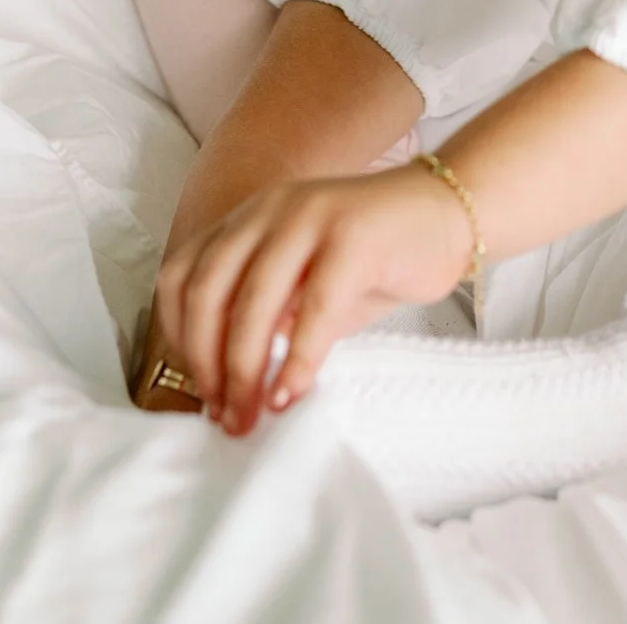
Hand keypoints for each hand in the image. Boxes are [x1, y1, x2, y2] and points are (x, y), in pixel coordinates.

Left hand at [154, 162, 472, 434]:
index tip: (202, 392)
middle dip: (209, 364)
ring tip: (254, 416)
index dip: (180, 340)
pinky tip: (295, 391)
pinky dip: (298, 357)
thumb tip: (227, 392)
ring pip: (253, 300)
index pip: (182, 276)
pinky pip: (314, 306)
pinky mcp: (355, 234)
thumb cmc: (373, 261)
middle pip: (208, 291)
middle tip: (227, 417)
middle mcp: (269, 209)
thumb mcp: (305, 287)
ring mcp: (311, 215)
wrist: (446, 214)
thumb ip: (265, 319)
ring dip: (246, 370)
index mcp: (249, 219)